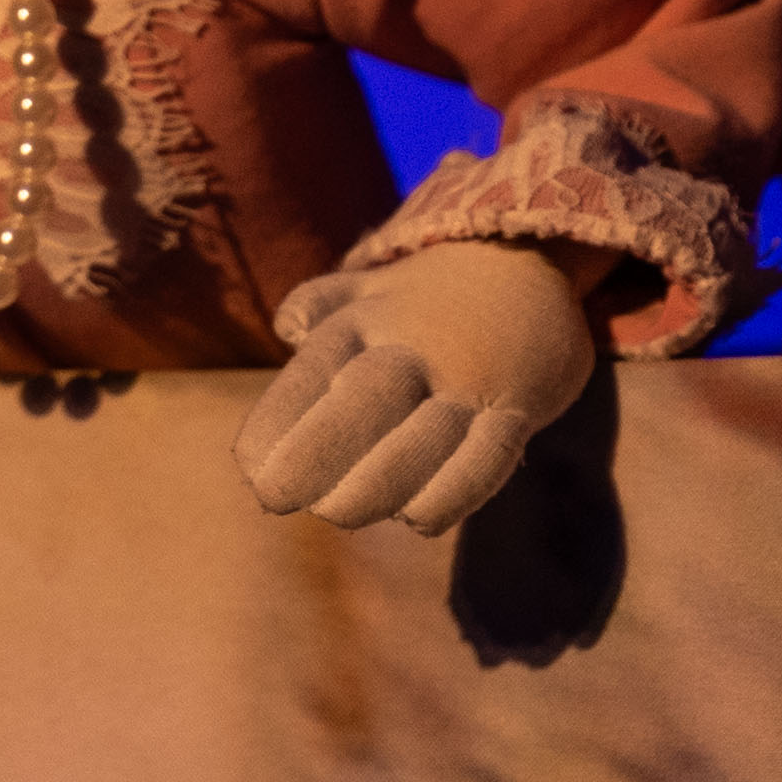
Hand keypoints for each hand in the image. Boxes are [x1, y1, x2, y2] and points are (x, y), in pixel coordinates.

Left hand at [232, 237, 597, 536]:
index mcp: (365, 319)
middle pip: (364, 398)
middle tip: (276, 497)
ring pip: (424, 435)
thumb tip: (286, 328)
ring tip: (336, 514)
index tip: (249, 467)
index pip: (312, 371)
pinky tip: (417, 520)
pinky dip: (454, 492)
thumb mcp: (368, 287)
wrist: (532, 261)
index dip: (275, 420)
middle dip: (317, 450)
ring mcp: (469, 377)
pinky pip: (488, 456)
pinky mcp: (518, 407)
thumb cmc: (428, 297)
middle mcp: (413, 345)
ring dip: (378, 482)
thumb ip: (316, 306)